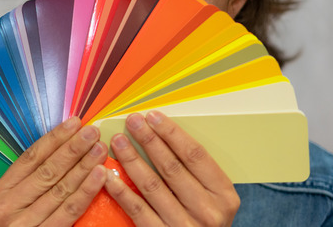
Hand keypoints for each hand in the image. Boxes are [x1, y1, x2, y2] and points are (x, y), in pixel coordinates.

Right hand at [0, 117, 108, 225]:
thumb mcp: (18, 203)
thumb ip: (33, 182)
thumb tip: (64, 147)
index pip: (30, 158)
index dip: (54, 139)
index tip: (74, 122)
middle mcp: (5, 208)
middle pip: (46, 171)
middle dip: (71, 148)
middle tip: (92, 131)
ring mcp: (21, 225)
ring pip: (59, 188)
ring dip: (83, 165)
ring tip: (99, 149)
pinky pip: (69, 210)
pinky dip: (86, 190)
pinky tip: (100, 175)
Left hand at [105, 111, 239, 225]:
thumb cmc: (202, 219)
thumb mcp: (212, 198)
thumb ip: (196, 174)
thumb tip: (163, 135)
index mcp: (224, 195)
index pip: (195, 155)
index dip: (172, 133)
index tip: (153, 116)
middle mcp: (207, 211)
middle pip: (172, 167)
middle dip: (149, 140)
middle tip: (132, 122)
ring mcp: (184, 226)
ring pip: (152, 185)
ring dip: (132, 160)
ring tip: (118, 141)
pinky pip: (138, 210)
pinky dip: (122, 191)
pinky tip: (109, 176)